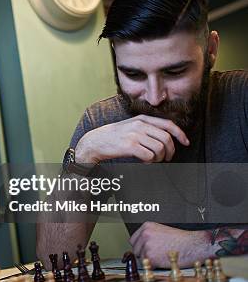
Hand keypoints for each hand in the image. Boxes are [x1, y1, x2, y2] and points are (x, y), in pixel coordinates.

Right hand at [75, 115, 189, 163]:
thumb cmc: (114, 136)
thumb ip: (147, 128)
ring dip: (159, 158)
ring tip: (152, 160)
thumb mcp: (131, 126)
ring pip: (159, 148)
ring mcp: (134, 135)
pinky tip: (144, 162)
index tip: (185, 142)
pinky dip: (150, 161)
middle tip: (166, 158)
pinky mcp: (129, 146)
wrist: (95, 141)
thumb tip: (166, 138)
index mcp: (142, 119)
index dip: (180, 134)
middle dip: (170, 151)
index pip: (168, 124)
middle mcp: (139, 125)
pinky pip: (149, 156)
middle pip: (166, 138)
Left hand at [129, 222, 214, 267]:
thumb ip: (149, 236)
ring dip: (150, 260)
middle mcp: (145, 234)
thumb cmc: (182, 240)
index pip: (133, 240)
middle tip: (157, 254)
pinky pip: (147, 265)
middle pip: (136, 249)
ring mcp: (147, 245)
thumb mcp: (162, 231)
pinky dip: (155, 266)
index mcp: (146, 226)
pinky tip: (164, 261)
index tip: (146, 250)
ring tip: (163, 256)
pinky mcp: (150, 256)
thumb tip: (140, 246)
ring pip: (141, 258)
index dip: (140, 247)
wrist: (193, 246)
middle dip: (144, 254)